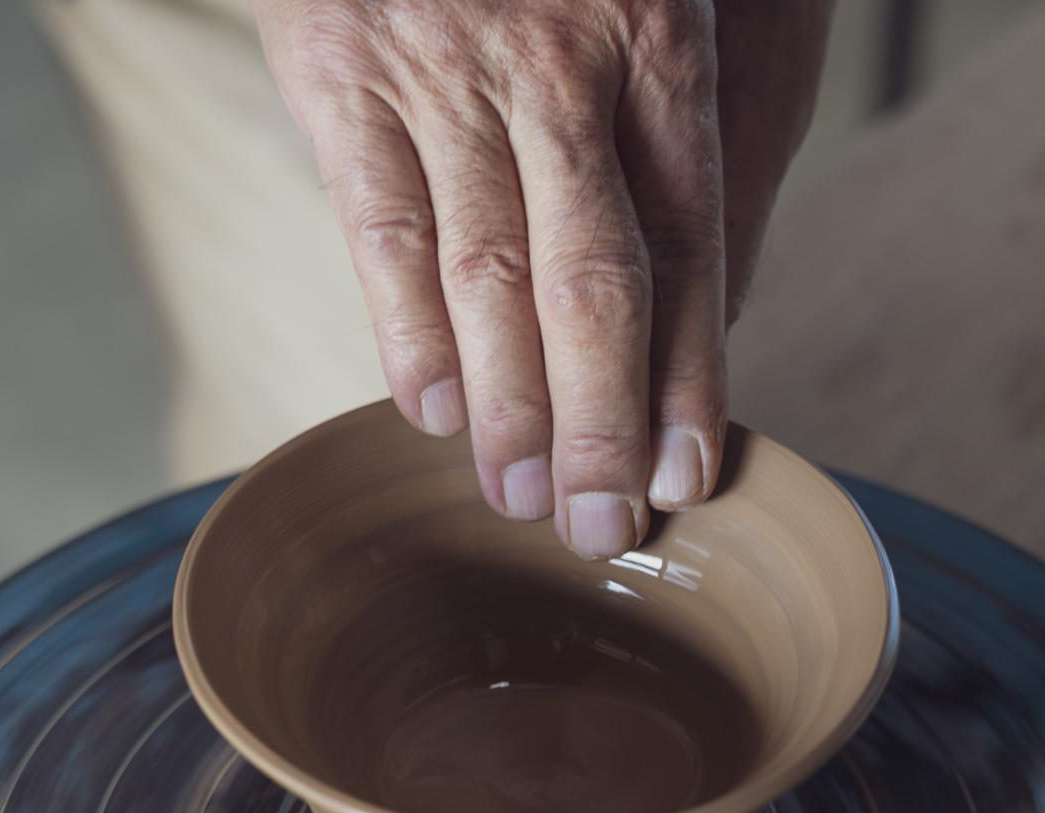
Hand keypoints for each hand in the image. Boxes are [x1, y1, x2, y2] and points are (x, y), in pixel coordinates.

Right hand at [255, 0, 831, 557]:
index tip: (692, 474)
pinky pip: (379, 224)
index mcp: (656, 47)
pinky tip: (430, 411)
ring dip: (506, 408)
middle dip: (601, 425)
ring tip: (522, 500)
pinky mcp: (339, 66)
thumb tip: (705, 306)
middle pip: (593, 287)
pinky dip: (406, 329)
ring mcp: (445, 68)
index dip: (690, 376)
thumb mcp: (651, 2)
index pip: (688, 248)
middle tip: (603, 528)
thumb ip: (672, 139)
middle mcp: (559, 66)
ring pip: (486, 277)